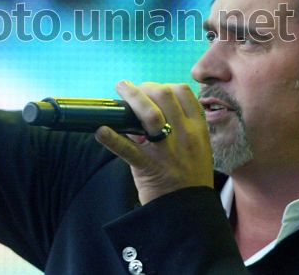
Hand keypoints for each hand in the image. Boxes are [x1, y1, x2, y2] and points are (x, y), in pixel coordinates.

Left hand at [95, 81, 213, 204]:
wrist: (188, 213)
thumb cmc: (188, 178)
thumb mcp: (196, 148)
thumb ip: (180, 127)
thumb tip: (150, 108)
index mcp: (198, 130)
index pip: (184, 92)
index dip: (165, 85)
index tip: (152, 89)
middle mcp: (185, 136)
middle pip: (165, 96)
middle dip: (145, 87)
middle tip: (131, 89)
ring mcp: (167, 151)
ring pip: (150, 115)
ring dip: (132, 98)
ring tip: (121, 90)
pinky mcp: (149, 167)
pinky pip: (129, 150)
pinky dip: (112, 139)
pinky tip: (100, 130)